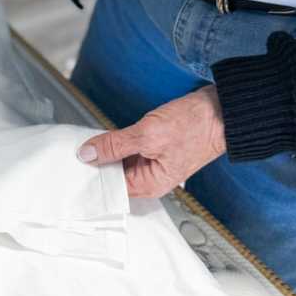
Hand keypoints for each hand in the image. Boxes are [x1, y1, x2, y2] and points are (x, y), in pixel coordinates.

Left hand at [77, 85, 226, 197]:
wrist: (221, 108)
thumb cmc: (196, 125)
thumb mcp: (148, 134)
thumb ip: (114, 145)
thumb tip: (87, 153)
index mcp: (150, 184)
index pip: (111, 187)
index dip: (92, 176)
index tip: (74, 165)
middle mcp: (151, 178)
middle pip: (113, 174)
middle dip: (97, 162)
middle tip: (76, 150)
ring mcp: (152, 163)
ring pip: (119, 160)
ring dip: (106, 150)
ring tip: (89, 142)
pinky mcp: (153, 148)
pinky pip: (128, 149)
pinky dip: (117, 142)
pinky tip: (106, 136)